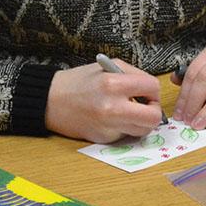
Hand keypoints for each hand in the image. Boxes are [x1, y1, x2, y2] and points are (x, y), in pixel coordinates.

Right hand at [45, 60, 162, 142]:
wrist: (51, 101)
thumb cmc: (79, 81)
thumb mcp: (107, 67)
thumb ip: (132, 76)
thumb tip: (151, 90)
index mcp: (113, 84)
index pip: (152, 88)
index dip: (153, 90)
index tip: (147, 91)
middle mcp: (112, 108)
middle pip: (153, 117)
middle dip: (154, 111)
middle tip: (145, 106)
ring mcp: (108, 126)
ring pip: (143, 130)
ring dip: (141, 122)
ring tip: (130, 112)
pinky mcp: (104, 139)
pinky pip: (126, 135)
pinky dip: (124, 127)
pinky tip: (112, 118)